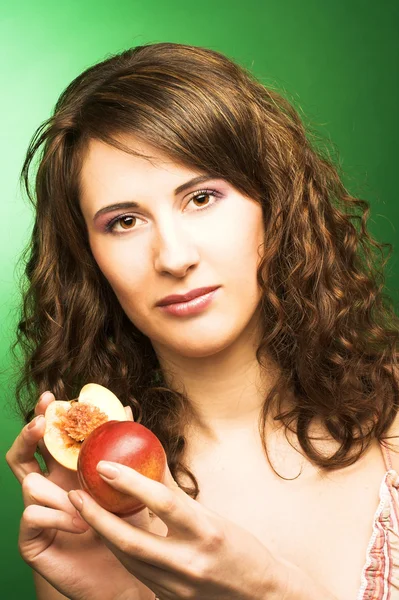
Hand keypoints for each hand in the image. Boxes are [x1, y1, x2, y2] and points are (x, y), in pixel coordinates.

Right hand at [6, 392, 153, 599]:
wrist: (123, 576)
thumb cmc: (126, 529)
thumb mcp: (129, 485)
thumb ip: (125, 450)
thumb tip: (127, 410)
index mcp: (67, 472)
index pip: (50, 439)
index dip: (46, 417)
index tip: (51, 397)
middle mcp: (49, 488)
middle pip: (24, 453)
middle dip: (28, 433)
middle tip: (42, 422)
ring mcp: (37, 512)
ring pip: (30, 484)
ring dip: (57, 490)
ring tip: (83, 503)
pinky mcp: (32, 538)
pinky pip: (31, 514)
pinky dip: (57, 515)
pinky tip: (81, 524)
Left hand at [68, 460, 284, 599]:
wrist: (260, 597)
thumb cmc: (240, 549)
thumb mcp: (213, 517)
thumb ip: (178, 494)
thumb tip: (152, 460)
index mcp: (207, 532)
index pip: (163, 502)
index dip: (130, 482)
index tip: (104, 466)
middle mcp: (190, 562)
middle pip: (131, 540)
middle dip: (97, 517)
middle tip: (75, 495)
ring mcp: (178, 587)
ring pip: (127, 560)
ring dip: (102, 535)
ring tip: (83, 512)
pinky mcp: (169, 599)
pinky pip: (136, 573)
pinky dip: (120, 552)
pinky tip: (107, 535)